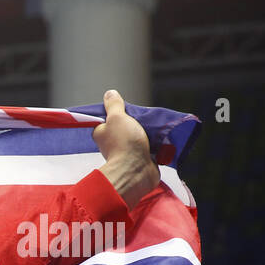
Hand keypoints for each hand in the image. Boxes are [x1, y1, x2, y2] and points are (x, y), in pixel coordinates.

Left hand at [94, 89, 158, 210]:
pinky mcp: (141, 158)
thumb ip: (113, 106)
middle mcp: (112, 143)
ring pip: (139, 136)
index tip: (129, 109)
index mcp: (102, 133)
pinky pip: (149, 147)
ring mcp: (127, 151)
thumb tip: (109, 93)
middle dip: (136, 122)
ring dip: (147, 132)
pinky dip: (155, 143)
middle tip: (145, 117)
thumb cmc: (123, 143)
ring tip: (156, 125)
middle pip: (126, 126)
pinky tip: (162, 137)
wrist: (136, 170)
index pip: (109, 118)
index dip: (120, 112)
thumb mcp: (116, 118)